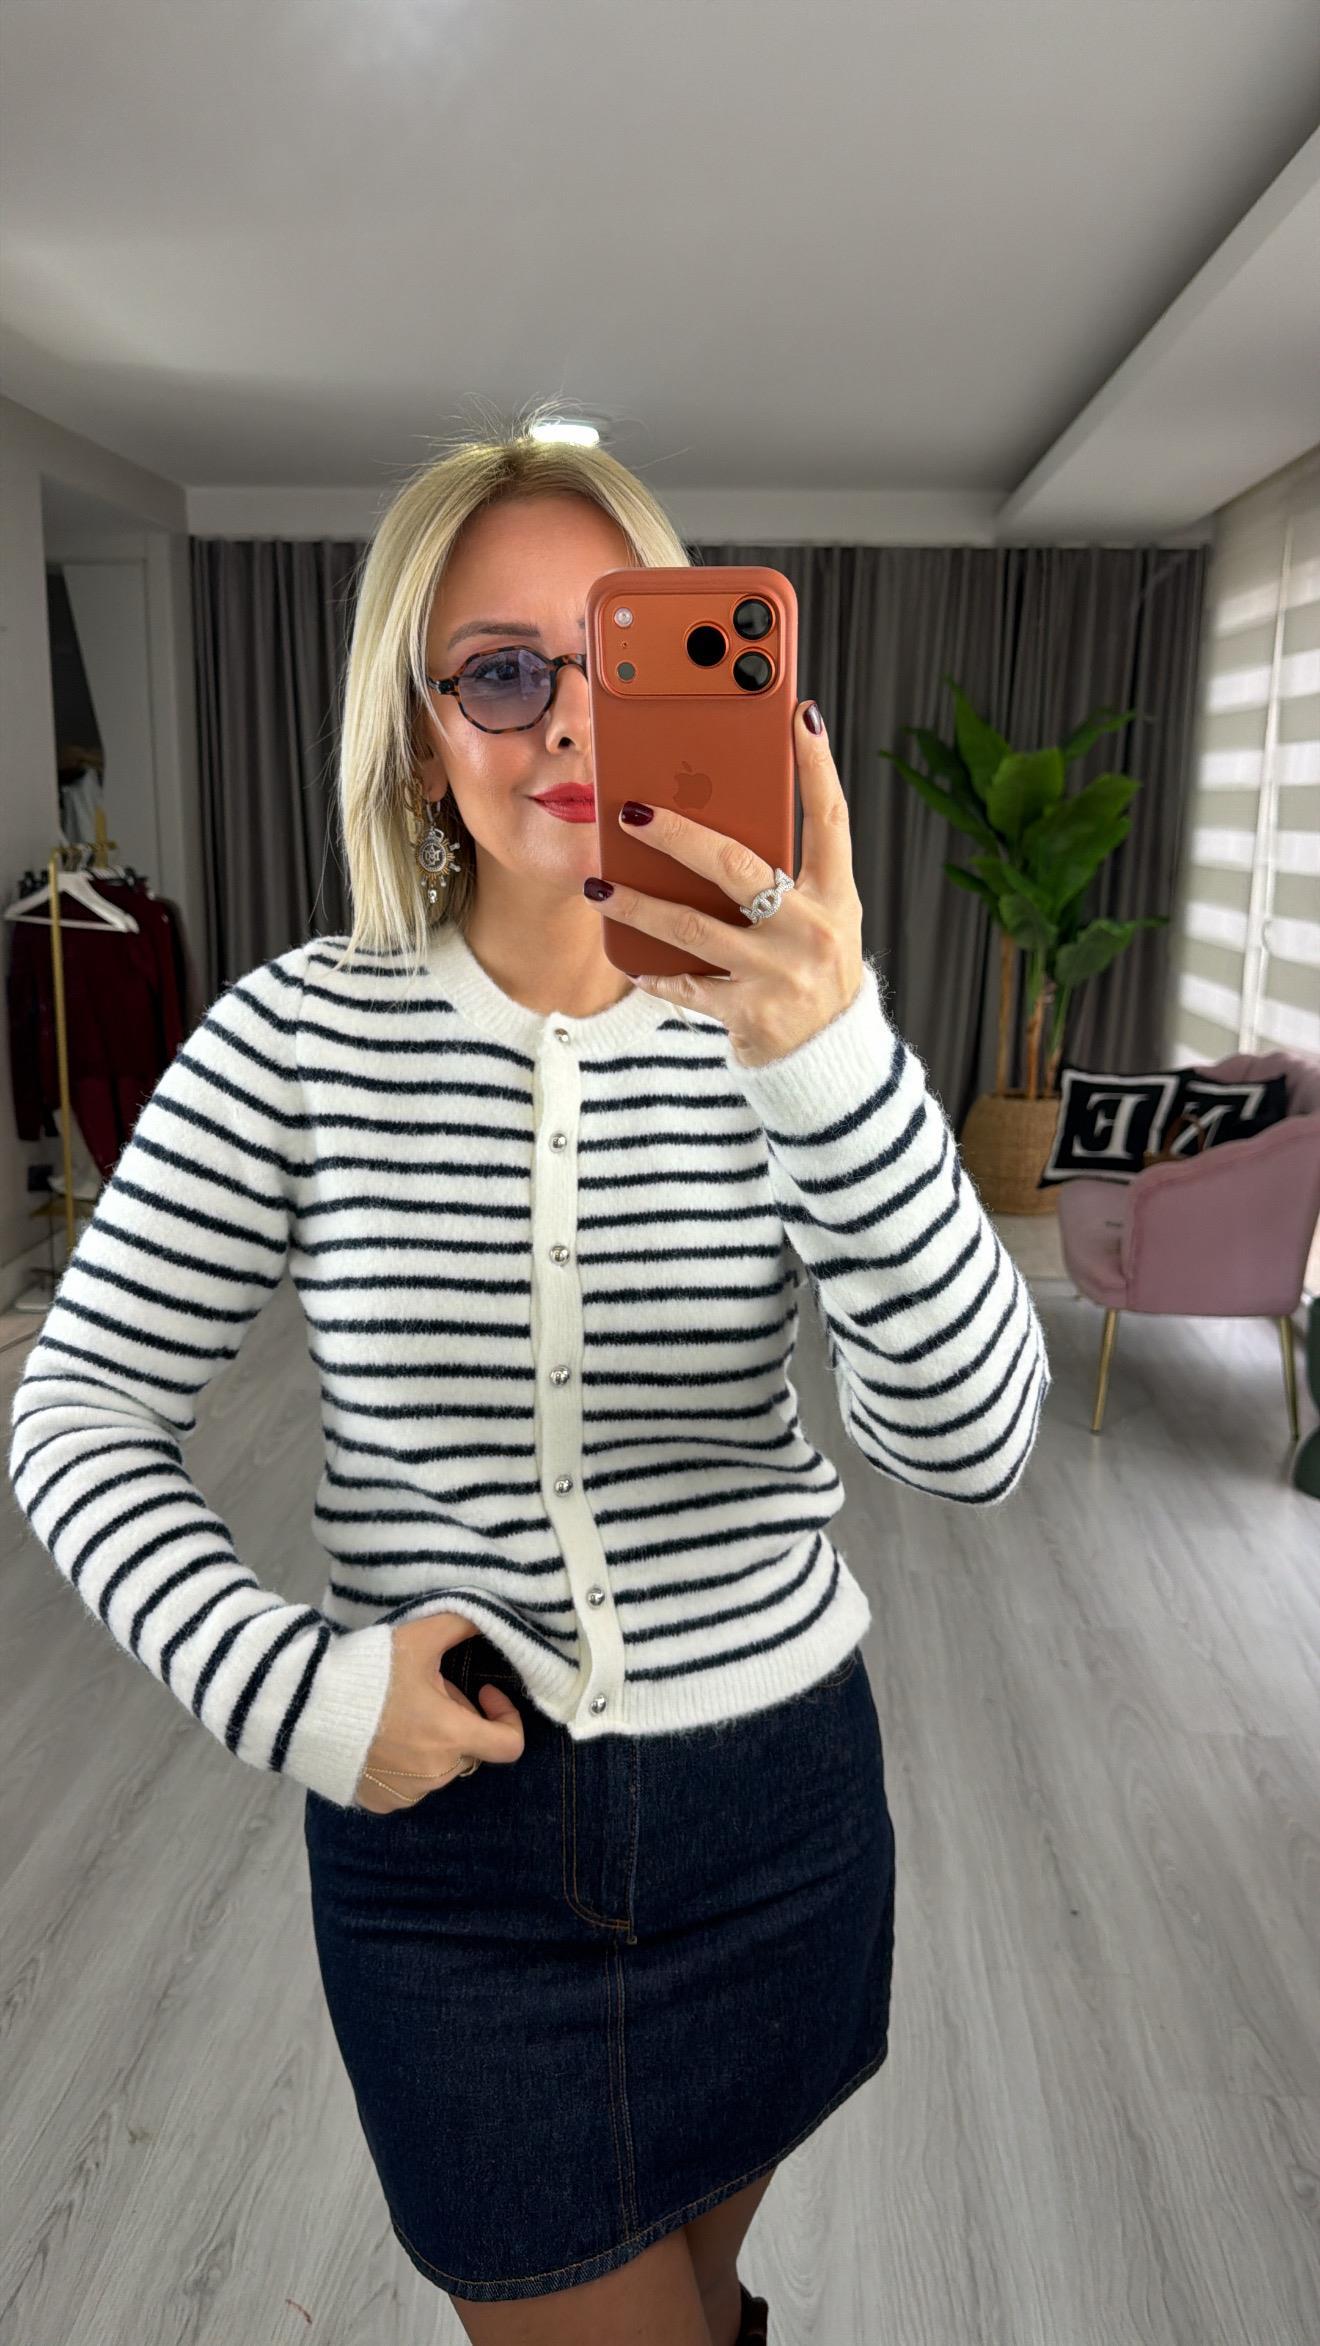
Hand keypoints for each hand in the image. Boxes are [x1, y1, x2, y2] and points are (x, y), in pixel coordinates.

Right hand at [354, 1613, 524, 1813]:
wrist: (305, 1708)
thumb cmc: (369, 1673)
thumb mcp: (419, 1639)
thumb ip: (462, 1625)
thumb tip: (492, 1617)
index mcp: (452, 1736)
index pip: (509, 1746)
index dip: (506, 1718)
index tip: (484, 1694)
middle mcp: (436, 1773)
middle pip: (469, 1747)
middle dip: (458, 1719)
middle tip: (426, 1690)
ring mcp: (408, 1793)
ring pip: (439, 1766)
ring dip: (432, 1742)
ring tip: (398, 1712)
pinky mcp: (381, 1802)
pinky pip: (409, 1784)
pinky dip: (404, 1764)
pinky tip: (380, 1739)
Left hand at [588, 699, 864, 1068]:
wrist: (830, 1060)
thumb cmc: (813, 972)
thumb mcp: (820, 919)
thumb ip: (786, 876)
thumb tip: (717, 818)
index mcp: (836, 896)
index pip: (830, 818)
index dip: (817, 766)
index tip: (801, 715)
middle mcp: (812, 929)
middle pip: (735, 865)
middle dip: (676, 834)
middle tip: (629, 810)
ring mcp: (779, 973)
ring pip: (692, 926)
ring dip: (638, 904)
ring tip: (598, 887)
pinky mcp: (750, 1014)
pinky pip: (687, 984)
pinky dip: (656, 971)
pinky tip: (629, 957)